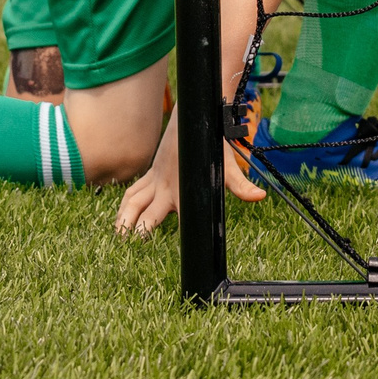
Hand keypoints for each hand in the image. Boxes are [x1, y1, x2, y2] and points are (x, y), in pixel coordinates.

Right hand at [112, 124, 263, 237]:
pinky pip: (133, 191)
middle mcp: (166, 187)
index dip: (181, 242)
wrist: (194, 118)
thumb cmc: (212, 143)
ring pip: (133, 202)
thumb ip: (241, 185)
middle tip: (130, 250)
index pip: (184, 223)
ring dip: (124, 219)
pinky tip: (120, 216)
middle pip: (148, 215)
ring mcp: (155, 180)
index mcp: (185, 191)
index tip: (173, 259)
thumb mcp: (228, 165)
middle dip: (138, 232)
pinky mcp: (151, 174)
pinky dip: (124, 205)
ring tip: (118, 237)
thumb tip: (259, 196)